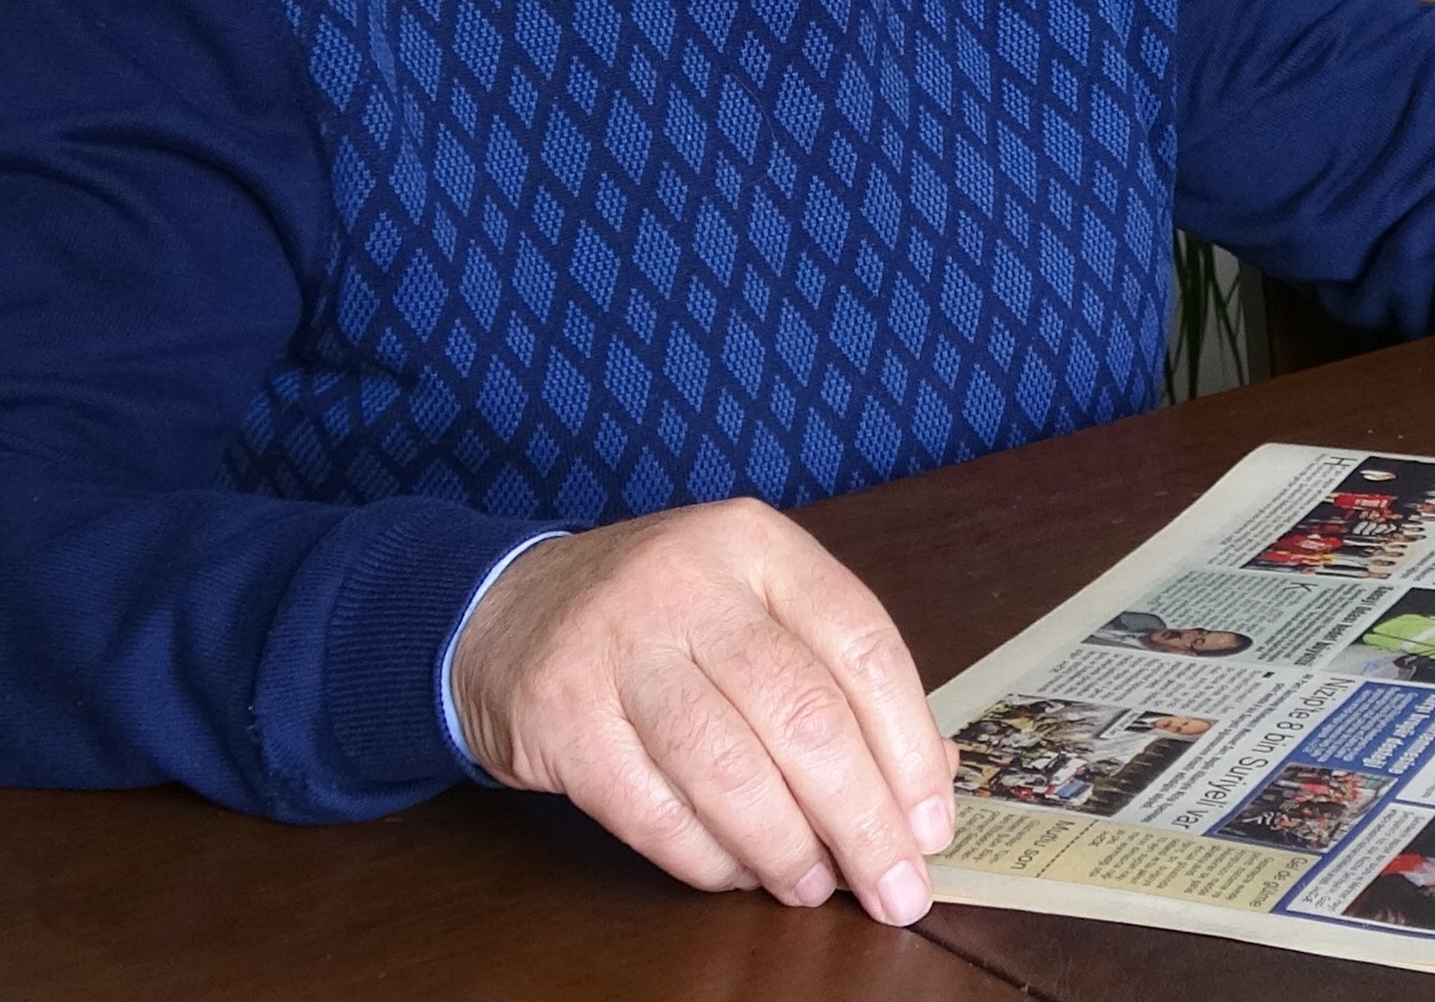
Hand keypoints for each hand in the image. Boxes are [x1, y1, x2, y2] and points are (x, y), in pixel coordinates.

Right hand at [448, 499, 954, 922]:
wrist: (503, 611)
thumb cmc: (660, 623)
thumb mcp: (752, 611)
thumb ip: (837, 678)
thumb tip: (926, 779)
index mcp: (756, 546)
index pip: (862, 646)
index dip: (908, 746)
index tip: (931, 824)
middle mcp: (689, 582)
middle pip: (803, 714)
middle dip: (862, 819)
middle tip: (893, 888)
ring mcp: (617, 644)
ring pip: (728, 767)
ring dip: (786, 847)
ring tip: (813, 887)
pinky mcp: (561, 713)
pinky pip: (653, 809)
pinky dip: (707, 857)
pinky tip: (738, 874)